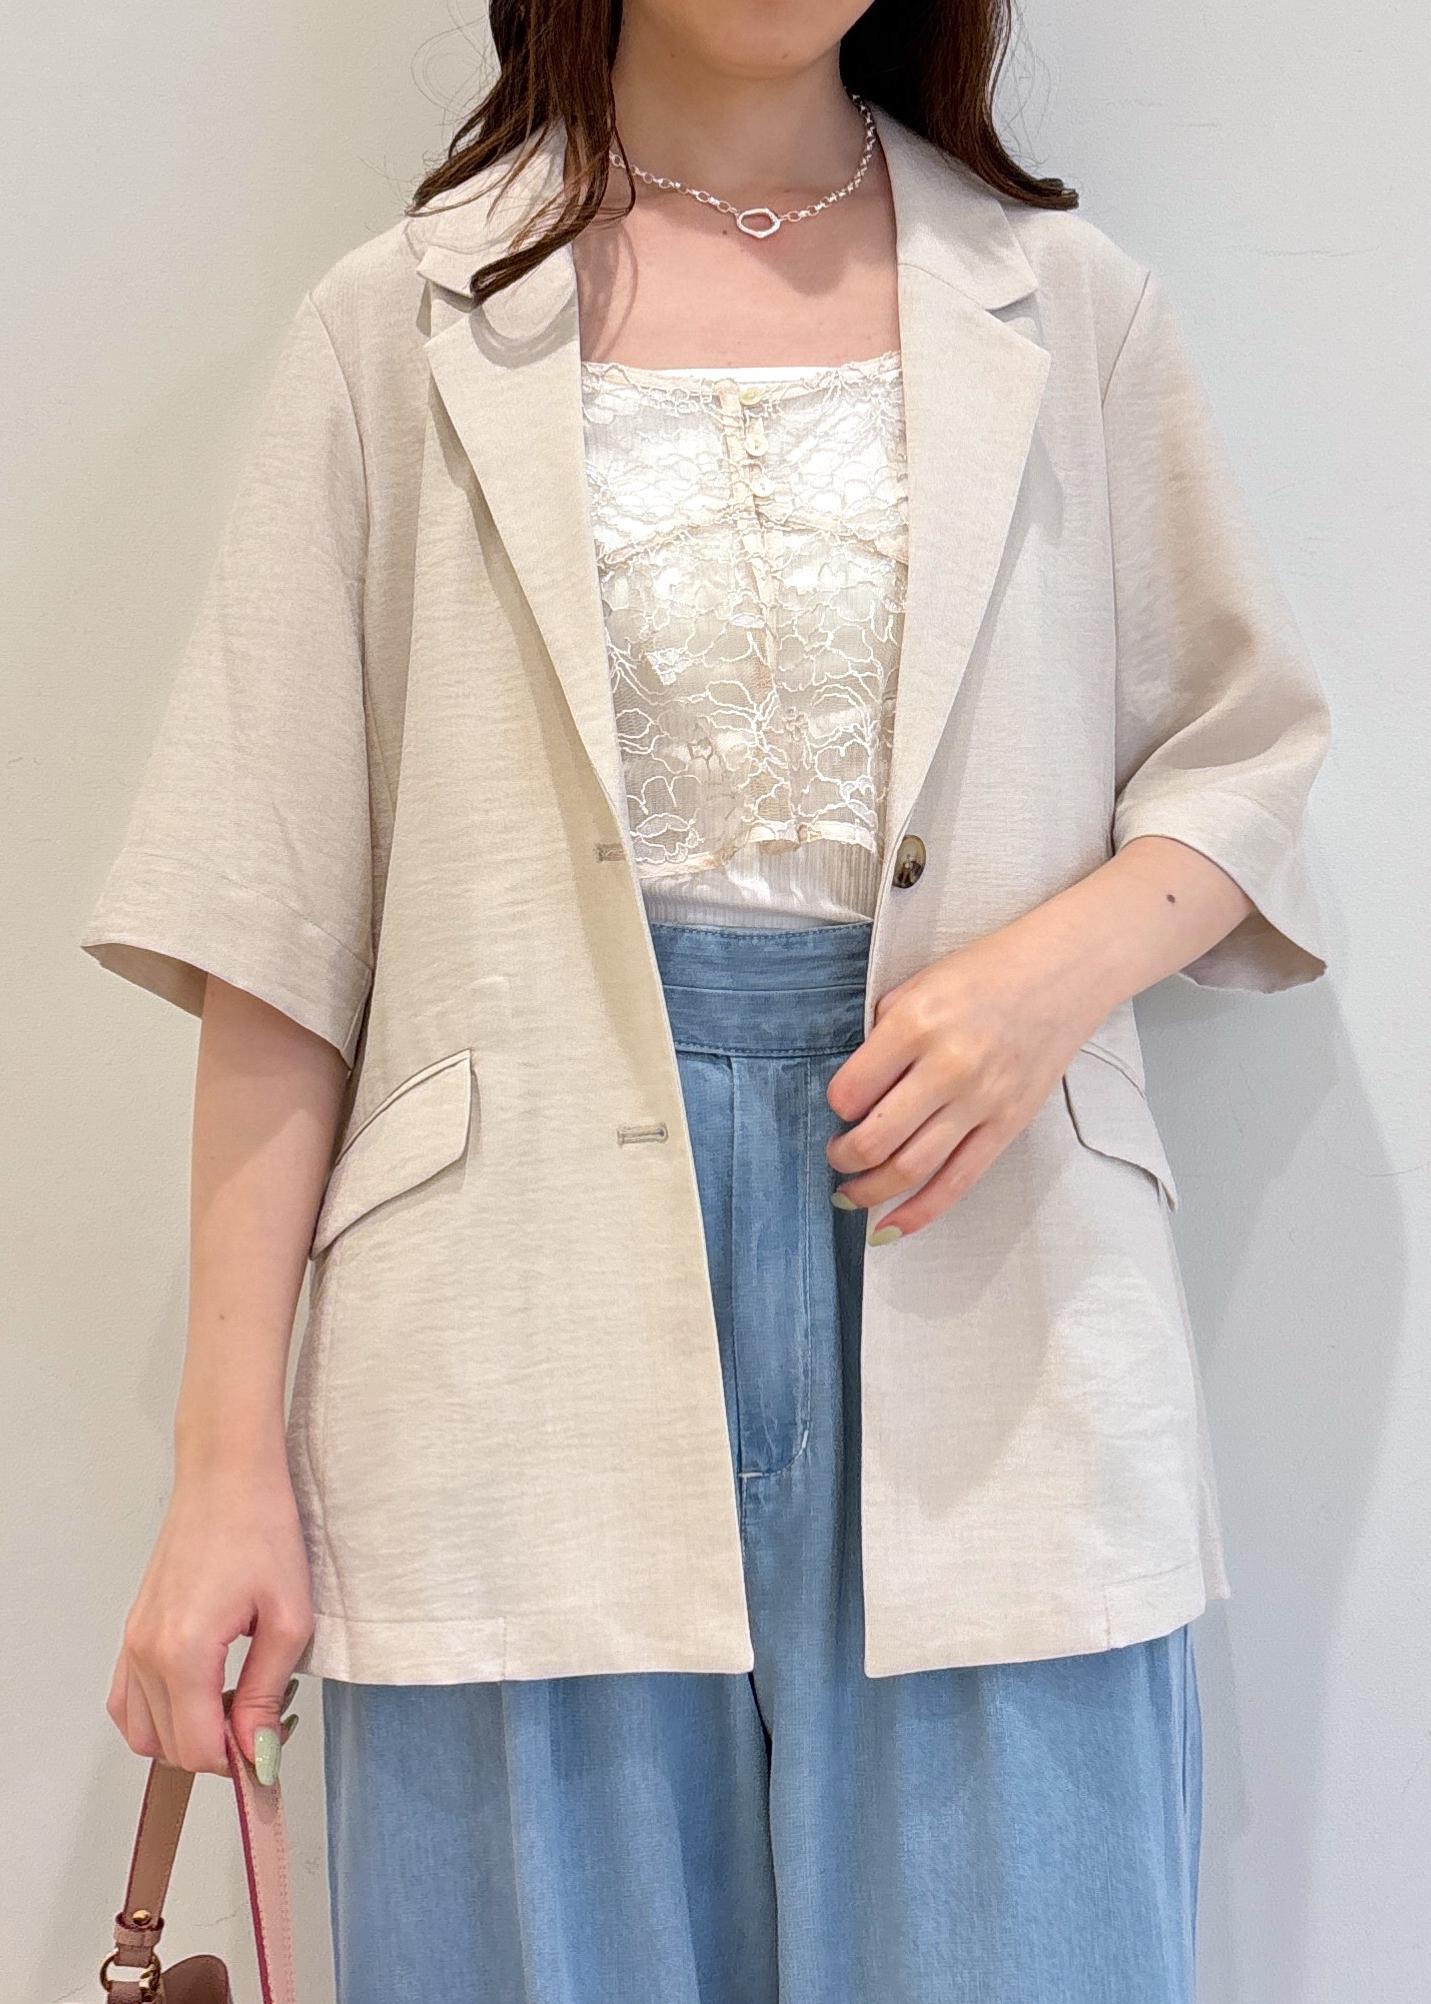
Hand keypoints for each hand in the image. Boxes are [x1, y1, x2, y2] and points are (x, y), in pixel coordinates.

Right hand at [107, 1458, 311, 1777]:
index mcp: (182, 1653)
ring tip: (235, 1702)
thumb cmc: (262, 1529)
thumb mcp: (288, 1617)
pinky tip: (202, 1693)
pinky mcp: (132, 1630)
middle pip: (170, 1748)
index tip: (274, 1745)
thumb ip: (265, 1693)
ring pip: (143, 1731)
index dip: (240, 1762)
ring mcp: (131, 1642)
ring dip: (187, 1735)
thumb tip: (257, 1751)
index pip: (198, 1749)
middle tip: (264, 1719)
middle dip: (219, 1750)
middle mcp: (145, 1654)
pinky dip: (159, 1714)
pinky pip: (128, 1700)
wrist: (227, 1474)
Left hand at [824, 835, 1260, 1239]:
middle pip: (876, 1139)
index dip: (835, 1108)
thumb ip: (883, 1035)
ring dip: (870, 1192)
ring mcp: (982, 1101)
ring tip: (851, 1194)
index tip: (836, 1110)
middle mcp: (948, 1067)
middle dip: (843, 1159)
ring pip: (912, 1169)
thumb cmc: (986, 974)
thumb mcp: (918, 985)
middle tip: (835, 1158)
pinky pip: (958, 1181)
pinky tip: (892, 1226)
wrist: (1063, 972)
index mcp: (916, 1024)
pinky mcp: (1008, 1125)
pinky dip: (920, 1212)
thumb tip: (854, 1090)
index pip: (851, 1091)